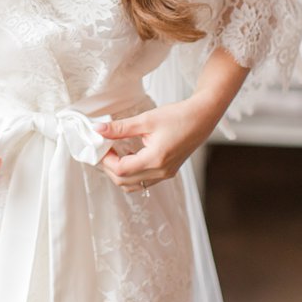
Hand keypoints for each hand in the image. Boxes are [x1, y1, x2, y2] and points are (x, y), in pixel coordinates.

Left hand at [94, 94, 223, 193]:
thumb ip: (120, 127)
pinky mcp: (167, 172)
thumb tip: (98, 129)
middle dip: (109, 168)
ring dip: (119, 173)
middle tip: (104, 150)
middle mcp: (161, 172)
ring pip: (133, 185)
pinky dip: (131, 173)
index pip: (121, 170)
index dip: (106, 160)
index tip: (101, 146)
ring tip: (115, 153)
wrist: (202, 118)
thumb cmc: (178, 116)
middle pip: (124, 182)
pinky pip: (143, 181)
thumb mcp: (146, 120)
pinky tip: (129, 156)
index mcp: (155, 160)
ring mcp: (165, 174)